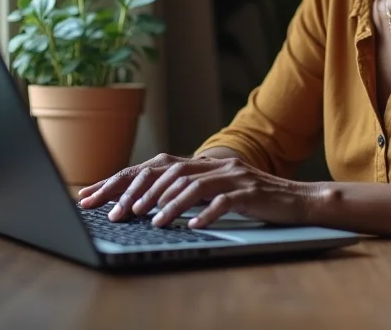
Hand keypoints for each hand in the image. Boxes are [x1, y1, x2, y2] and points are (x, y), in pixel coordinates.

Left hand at [77, 153, 321, 227]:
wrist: (297, 200)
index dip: (122, 179)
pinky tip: (193, 227)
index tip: (93, 195)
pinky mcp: (249, 191)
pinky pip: (223, 201)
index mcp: (203, 164)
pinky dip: (206, 213)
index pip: (154, 166)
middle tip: (116, 213)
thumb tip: (148, 203)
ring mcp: (232, 176)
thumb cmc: (254, 200)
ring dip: (168, 203)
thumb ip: (189, 191)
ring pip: (192, 184)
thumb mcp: (216, 192)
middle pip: (168, 169)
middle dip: (138, 190)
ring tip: (151, 222)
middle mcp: (214, 165)